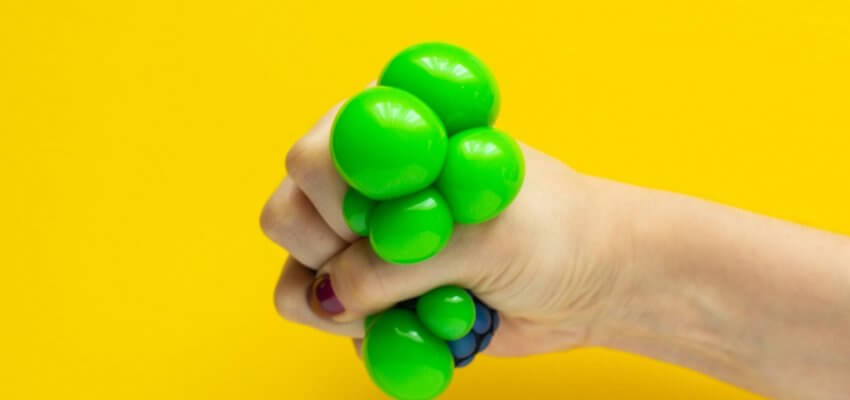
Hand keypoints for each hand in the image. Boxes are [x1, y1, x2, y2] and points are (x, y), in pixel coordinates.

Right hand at [260, 100, 630, 356]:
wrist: (591, 281)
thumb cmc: (553, 232)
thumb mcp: (483, 237)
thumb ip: (400, 262)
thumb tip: (328, 296)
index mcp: (391, 130)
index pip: (313, 159)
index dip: (337, 202)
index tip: (390, 226)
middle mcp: (363, 180)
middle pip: (288, 216)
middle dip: (340, 256)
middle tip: (407, 266)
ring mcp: (360, 240)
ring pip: (301, 280)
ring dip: (359, 308)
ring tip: (427, 303)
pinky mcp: (370, 293)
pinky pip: (334, 324)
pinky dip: (376, 336)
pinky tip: (431, 324)